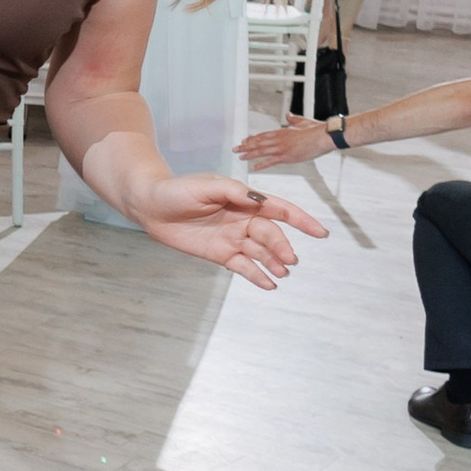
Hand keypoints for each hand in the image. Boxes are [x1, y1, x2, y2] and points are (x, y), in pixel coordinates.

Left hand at [133, 173, 327, 286]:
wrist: (151, 205)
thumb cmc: (178, 189)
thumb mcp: (207, 186)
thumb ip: (235, 192)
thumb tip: (259, 199)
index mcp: (246, 200)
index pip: (280, 210)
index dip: (302, 220)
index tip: (320, 232)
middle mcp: (244, 220)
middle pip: (271, 234)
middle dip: (282, 246)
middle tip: (290, 259)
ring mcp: (233, 238)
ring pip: (261, 252)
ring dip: (274, 262)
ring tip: (283, 272)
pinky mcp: (220, 254)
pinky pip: (243, 267)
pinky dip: (257, 276)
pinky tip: (269, 285)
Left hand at [234, 117, 328, 168]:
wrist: (324, 136)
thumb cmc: (316, 129)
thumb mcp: (302, 122)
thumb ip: (293, 119)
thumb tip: (288, 115)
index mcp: (282, 131)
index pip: (263, 135)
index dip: (253, 138)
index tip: (245, 140)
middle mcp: (279, 139)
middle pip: (258, 142)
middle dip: (246, 146)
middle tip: (236, 148)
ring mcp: (282, 148)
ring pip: (261, 151)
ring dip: (248, 154)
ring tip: (239, 156)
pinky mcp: (286, 156)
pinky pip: (270, 161)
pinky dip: (261, 165)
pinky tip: (253, 167)